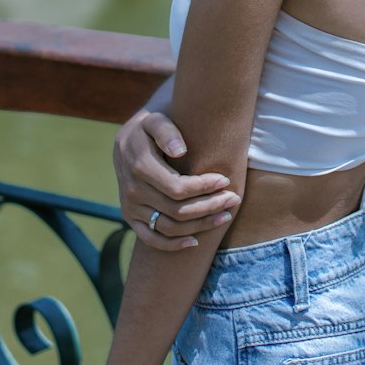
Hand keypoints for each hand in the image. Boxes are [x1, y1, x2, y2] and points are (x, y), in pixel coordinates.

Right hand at [113, 109, 239, 249]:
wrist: (131, 138)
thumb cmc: (151, 126)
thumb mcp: (155, 119)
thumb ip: (166, 131)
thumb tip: (180, 151)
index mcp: (139, 166)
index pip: (177, 188)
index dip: (204, 188)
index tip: (225, 180)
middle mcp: (132, 190)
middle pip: (177, 210)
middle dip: (210, 206)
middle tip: (234, 199)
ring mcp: (130, 207)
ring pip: (169, 227)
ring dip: (200, 226)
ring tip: (225, 216)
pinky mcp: (130, 218)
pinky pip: (151, 239)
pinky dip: (173, 245)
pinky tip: (195, 242)